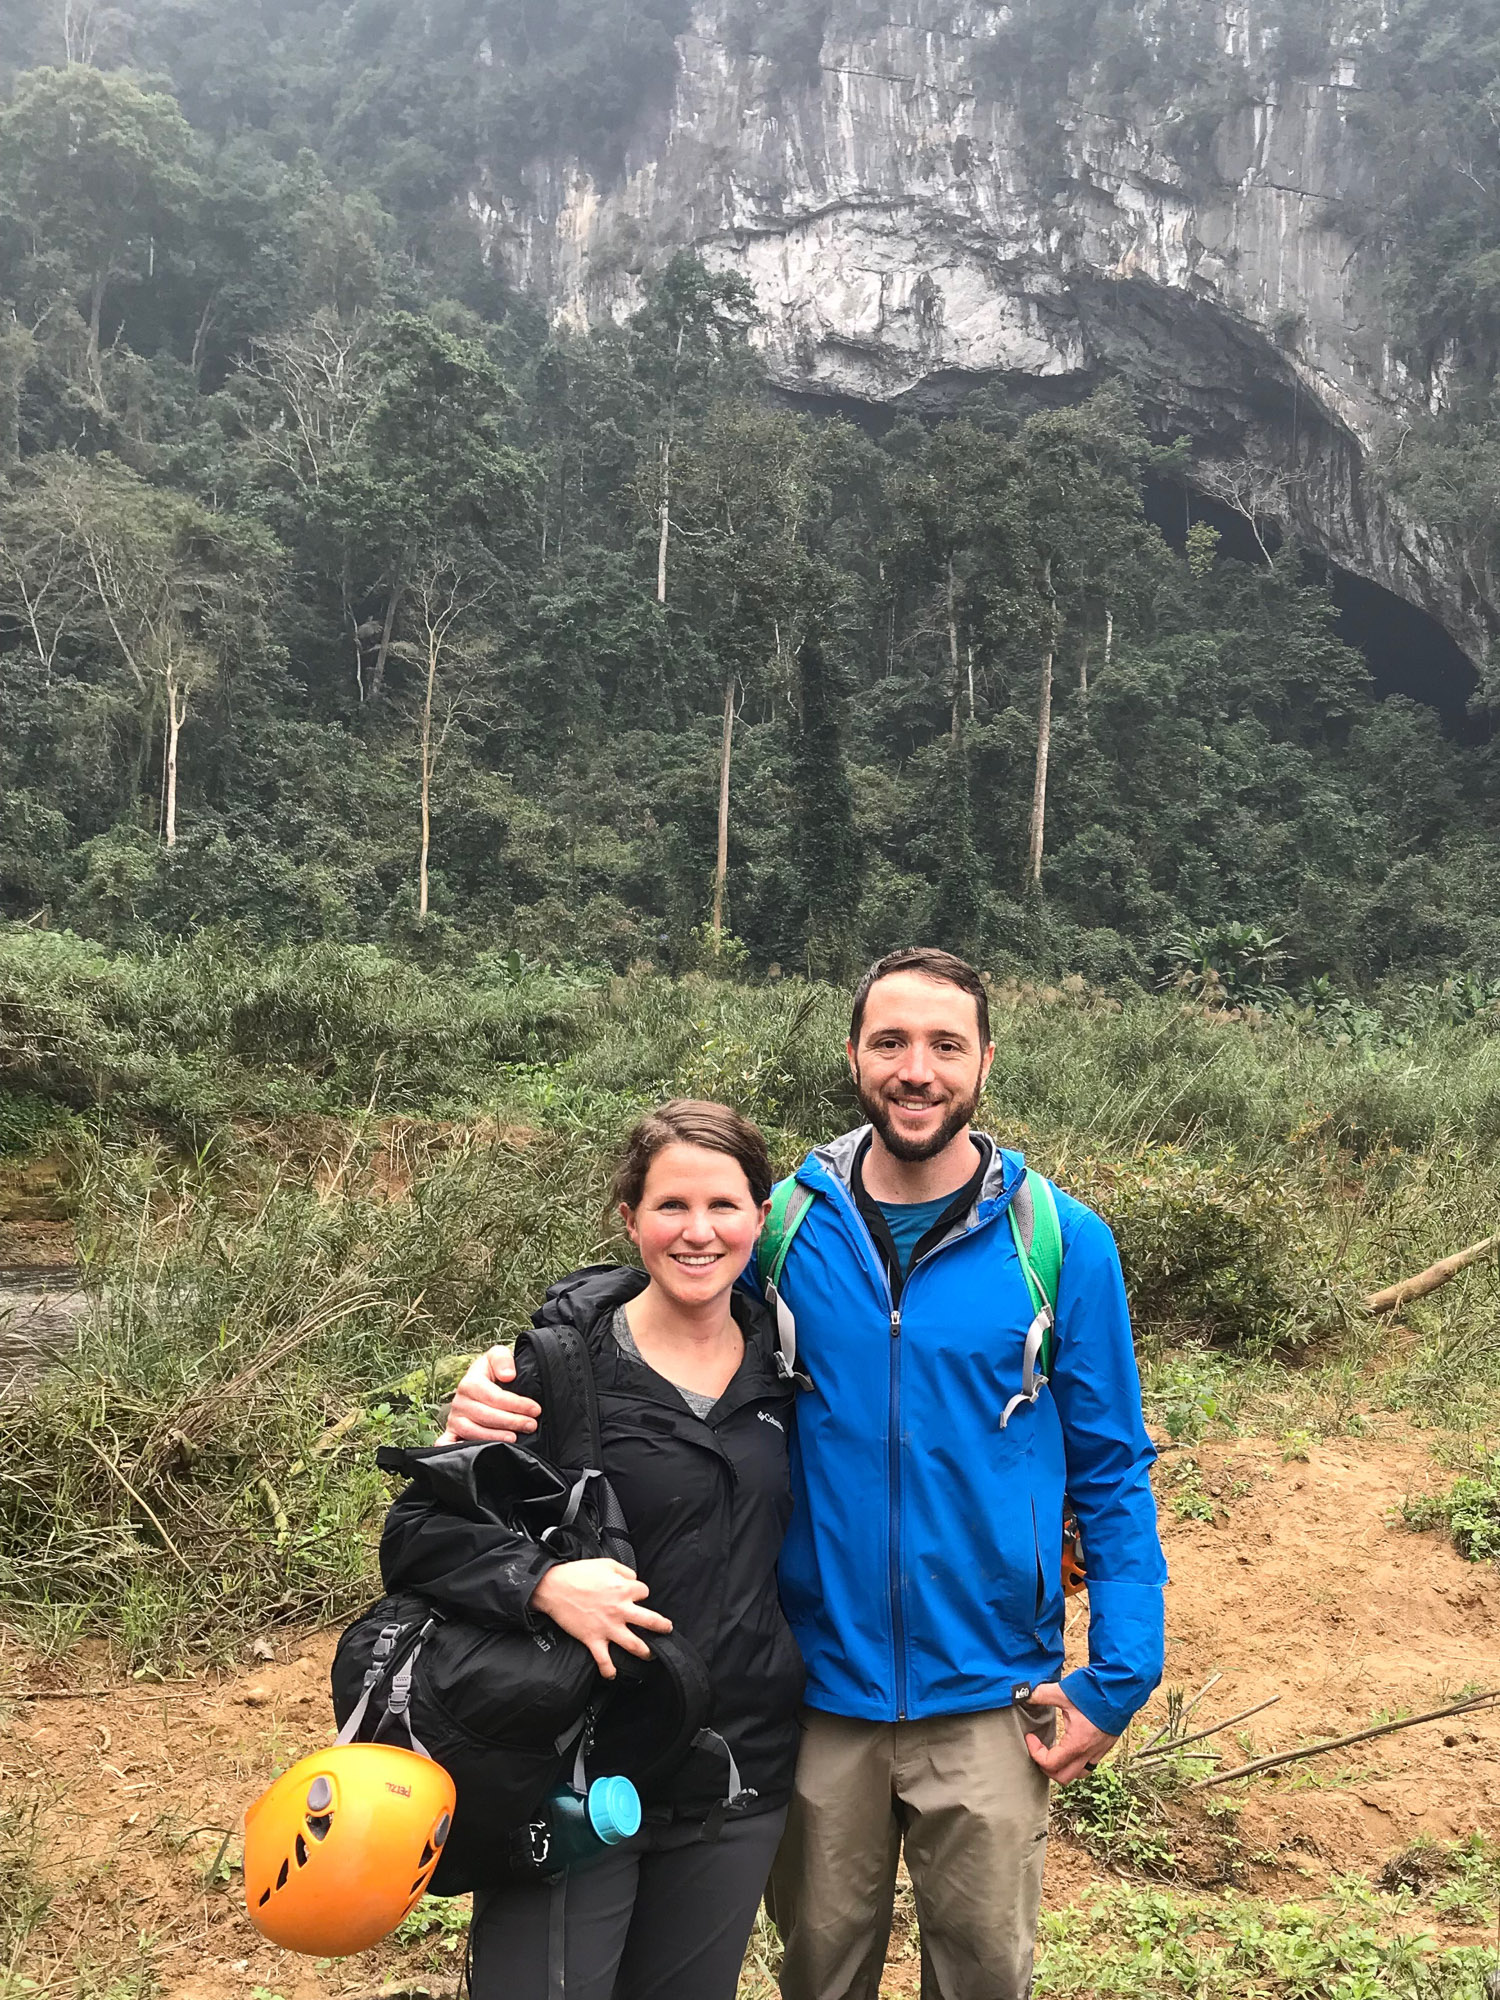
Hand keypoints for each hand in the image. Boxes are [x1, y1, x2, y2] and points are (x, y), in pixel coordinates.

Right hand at [438, 1345, 540, 1443]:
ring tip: (515, 1438)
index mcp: (470, 1382)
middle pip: (485, 1415)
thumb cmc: (491, 1372)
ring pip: (472, 1431)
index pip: (494, 1396)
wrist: (480, 1383)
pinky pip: (449, 1443)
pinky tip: (474, 1452)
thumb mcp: (497, 1356)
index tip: (535, 1409)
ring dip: (495, 1436)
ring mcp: (454, 1419)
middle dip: (511, 1421)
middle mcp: (459, 1401)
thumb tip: (508, 1375)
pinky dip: (457, 1448)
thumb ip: (502, 1359)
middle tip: (531, 1425)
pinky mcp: (452, 1433)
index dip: (516, 1403)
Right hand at [530, 1559, 672, 1677]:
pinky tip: (613, 1675)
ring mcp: (608, 1627)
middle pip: (650, 1621)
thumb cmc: (578, 1574)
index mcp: (623, 1589)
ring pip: (634, 1644)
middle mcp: (620, 1610)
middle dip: (662, 1626)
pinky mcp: (593, 1639)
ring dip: (646, 1652)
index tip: (636, 1595)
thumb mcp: (606, 1563)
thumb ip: (625, 1571)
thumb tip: (633, 1579)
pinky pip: (604, 1660)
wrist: (553, 1588)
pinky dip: (609, 1670)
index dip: (641, 1593)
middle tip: (667, 1629)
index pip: (644, 1592)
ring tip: (651, 1654)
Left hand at [1022, 1682, 1118, 1784]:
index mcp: (1077, 1744)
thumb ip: (1041, 1695)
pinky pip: (1089, 1765)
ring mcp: (1099, 1752)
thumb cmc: (1094, 1692)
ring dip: (1063, 1768)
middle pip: (1063, 1777)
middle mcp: (1089, 1753)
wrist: (1122, 1689)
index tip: (1030, 1737)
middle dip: (1046, 1767)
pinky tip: (1071, 1746)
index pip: (1050, 1764)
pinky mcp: (1105, 1746)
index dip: (1035, 1753)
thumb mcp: (1063, 1692)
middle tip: (1039, 1749)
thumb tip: (1023, 1693)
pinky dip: (1076, 1762)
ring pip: (1078, 1774)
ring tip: (1053, 1751)